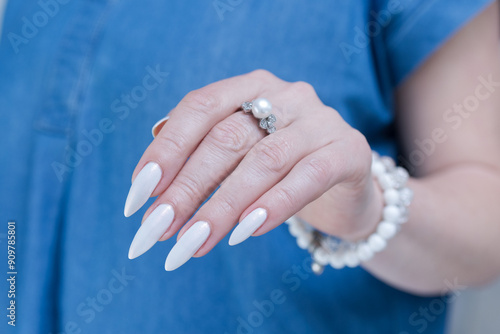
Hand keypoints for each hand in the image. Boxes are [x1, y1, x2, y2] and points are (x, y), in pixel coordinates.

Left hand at [124, 69, 382, 269]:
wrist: (343, 187)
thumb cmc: (279, 172)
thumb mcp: (237, 159)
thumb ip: (200, 160)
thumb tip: (148, 192)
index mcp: (251, 86)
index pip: (200, 107)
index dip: (167, 150)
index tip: (138, 196)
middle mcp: (287, 95)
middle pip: (227, 138)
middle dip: (187, 187)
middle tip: (158, 230)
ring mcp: (321, 120)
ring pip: (264, 161)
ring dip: (223, 206)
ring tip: (194, 242)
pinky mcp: (350, 150)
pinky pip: (309, 176)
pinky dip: (274, 205)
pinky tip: (245, 233)